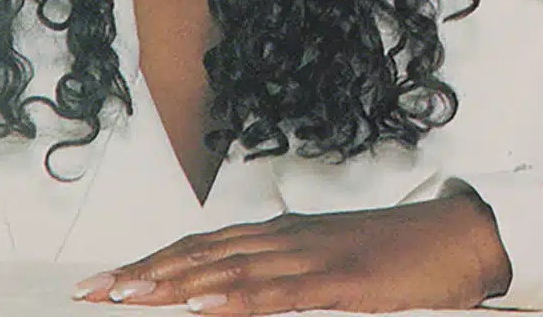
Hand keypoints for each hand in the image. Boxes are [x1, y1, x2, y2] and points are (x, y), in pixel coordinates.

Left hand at [74, 194, 511, 313]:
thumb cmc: (389, 256)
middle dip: (143, 273)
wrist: (449, 237)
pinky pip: (279, 294)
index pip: (199, 249)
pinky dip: (236, 298)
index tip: (107, 280)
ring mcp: (308, 259)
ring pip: (227, 270)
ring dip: (173, 284)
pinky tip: (203, 304)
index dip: (151, 263)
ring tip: (127, 295)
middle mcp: (281, 241)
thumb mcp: (325, 267)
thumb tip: (229, 297)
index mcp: (276, 238)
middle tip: (93, 289)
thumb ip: (280, 281)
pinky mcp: (339, 283)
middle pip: (200, 255)